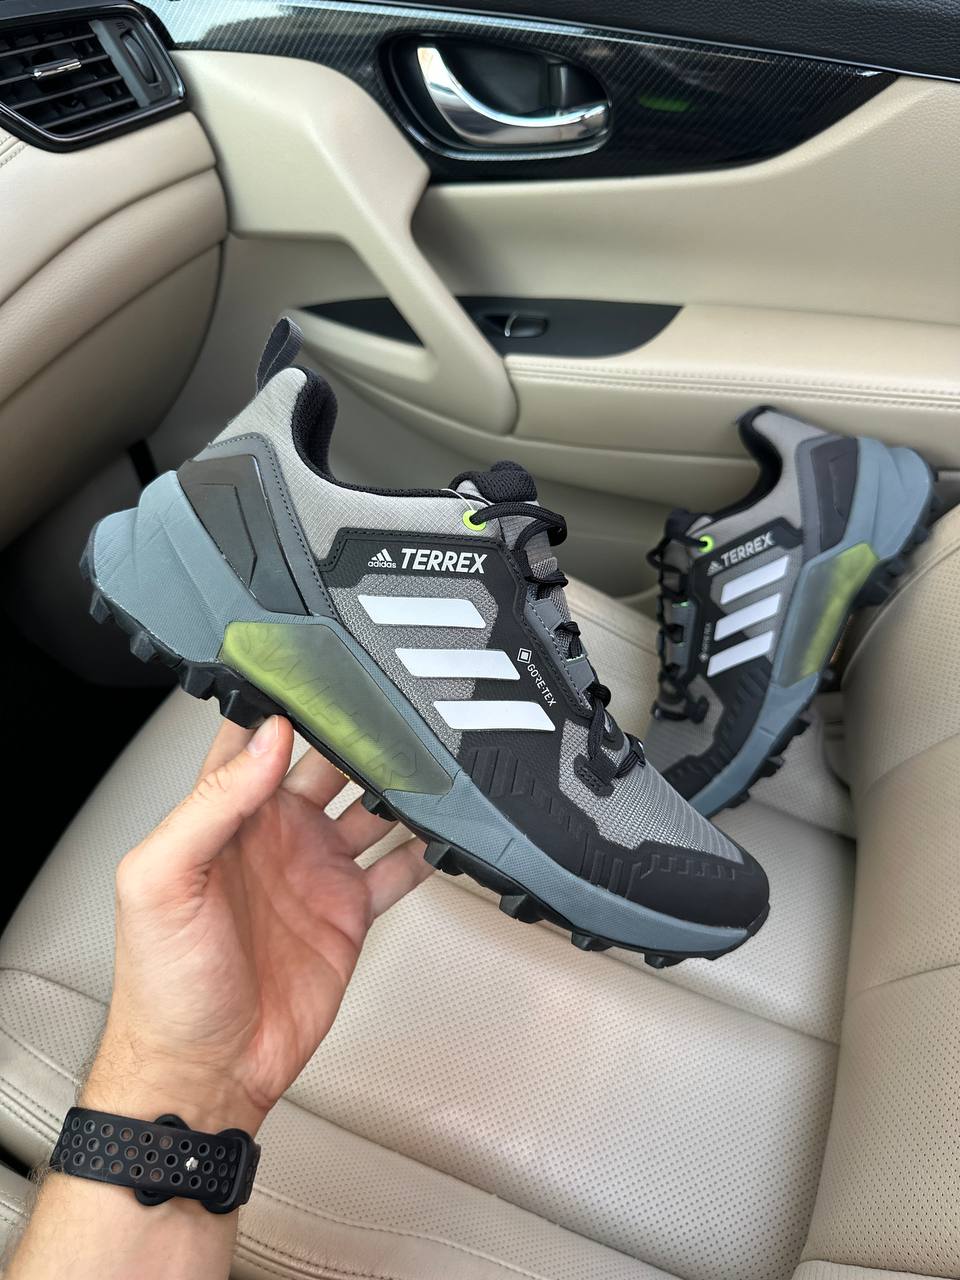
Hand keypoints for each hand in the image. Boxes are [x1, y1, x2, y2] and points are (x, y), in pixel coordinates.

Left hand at [84, 716, 429, 1134]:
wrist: (205, 1073)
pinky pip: (394, 871)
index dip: (283, 704)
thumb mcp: (162, 882)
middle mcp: (272, 836)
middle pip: (324, 764)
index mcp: (223, 818)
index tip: (320, 672)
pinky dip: (421, 851)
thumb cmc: (163, 987)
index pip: (254, 740)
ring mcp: (314, 872)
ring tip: (427, 760)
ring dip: (395, 785)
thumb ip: (211, 805)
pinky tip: (442, 832)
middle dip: (356, 734)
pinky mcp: (346, 913)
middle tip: (394, 708)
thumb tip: (264, 740)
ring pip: (367, 808)